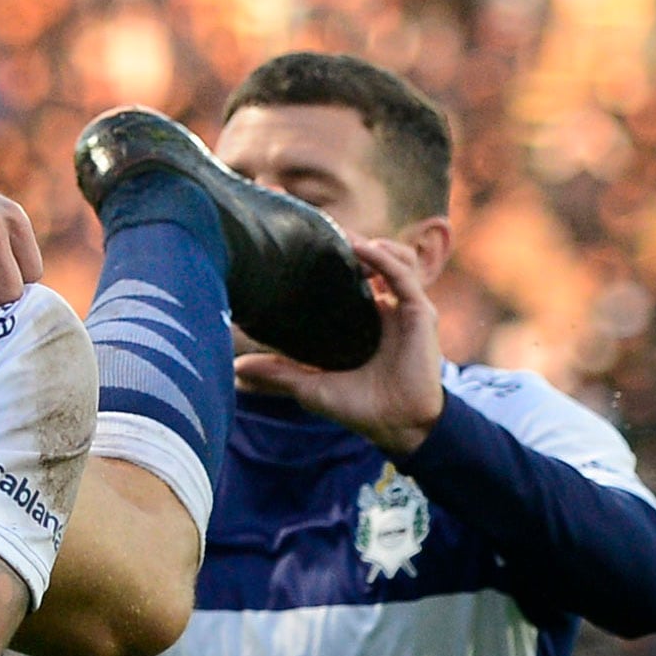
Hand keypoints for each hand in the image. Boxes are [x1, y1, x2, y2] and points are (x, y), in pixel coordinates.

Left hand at [234, 236, 444, 454]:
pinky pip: (402, 275)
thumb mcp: (309, 385)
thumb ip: (277, 372)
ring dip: (369, 244)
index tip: (301, 245)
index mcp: (362, 321)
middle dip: (349, 242)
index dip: (332, 260)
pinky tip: (361, 247)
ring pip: (393, 260)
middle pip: (371, 263)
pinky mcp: (419, 313)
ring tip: (342, 236)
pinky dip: (382, 258)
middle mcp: (384, 310)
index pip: (349, 280)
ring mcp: (403, 309)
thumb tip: (236, 369)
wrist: (396, 426)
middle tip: (317, 230)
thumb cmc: (358, 407)